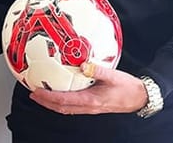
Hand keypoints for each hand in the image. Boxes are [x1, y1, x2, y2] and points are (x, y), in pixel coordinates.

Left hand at [29, 63, 147, 114]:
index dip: (48, 97)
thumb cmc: (127, 87)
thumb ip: (97, 70)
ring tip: (42, 95)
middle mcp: (88, 106)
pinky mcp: (92, 105)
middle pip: (61, 108)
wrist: (139, 98)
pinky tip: (59, 94)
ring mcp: (90, 108)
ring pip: (66, 109)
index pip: (64, 101)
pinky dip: (62, 102)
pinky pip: (73, 106)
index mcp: (91, 100)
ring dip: (52, 103)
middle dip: (45, 102)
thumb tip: (82, 64)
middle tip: (33, 94)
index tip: (37, 91)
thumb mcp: (113, 75)